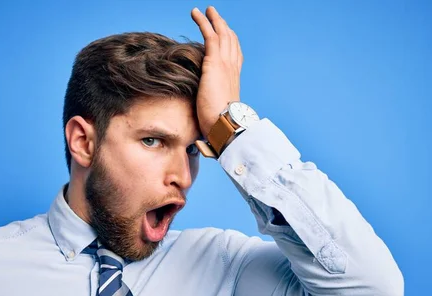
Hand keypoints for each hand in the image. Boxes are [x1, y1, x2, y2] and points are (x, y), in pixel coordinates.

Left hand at [191, 6, 242, 137]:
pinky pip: (210, 35)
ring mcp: (224, 64)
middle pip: (231, 42)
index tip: (225, 39)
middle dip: (224, 28)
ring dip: (214, 20)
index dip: (230, 46)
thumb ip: (210, 125)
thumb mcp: (215, 123)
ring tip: (206, 10)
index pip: (234, 58)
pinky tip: (197, 13)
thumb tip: (203, 146)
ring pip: (221, 34)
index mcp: (233, 81)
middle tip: (216, 17)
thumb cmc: (221, 130)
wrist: (225, 126)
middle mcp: (232, 70)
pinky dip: (204, 22)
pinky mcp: (214, 62)